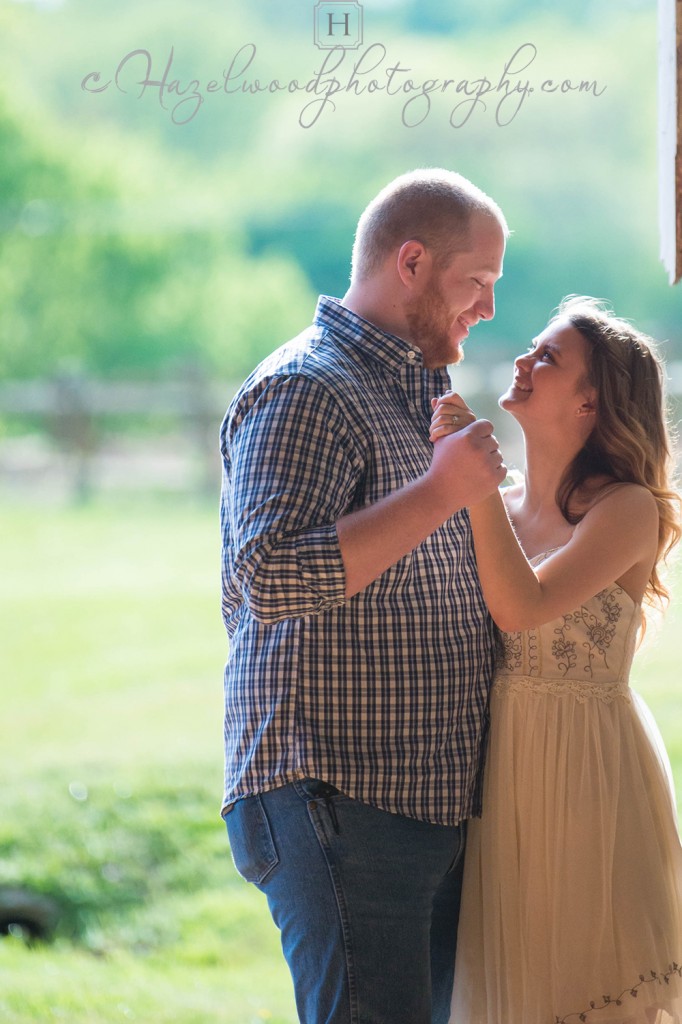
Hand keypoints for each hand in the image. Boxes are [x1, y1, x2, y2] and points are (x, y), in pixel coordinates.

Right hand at [425, 397, 506, 513]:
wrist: (441, 491)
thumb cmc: (441, 462)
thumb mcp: (442, 439)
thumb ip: (444, 418)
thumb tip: (437, 397)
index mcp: (468, 436)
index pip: (487, 426)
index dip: (479, 434)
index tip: (471, 442)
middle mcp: (479, 448)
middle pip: (493, 441)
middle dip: (484, 448)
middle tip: (471, 458)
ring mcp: (488, 465)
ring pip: (498, 455)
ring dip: (489, 460)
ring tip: (474, 467)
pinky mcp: (494, 479)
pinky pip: (502, 469)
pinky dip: (493, 472)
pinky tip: (480, 475)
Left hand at [429, 392, 476, 441]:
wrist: (464, 458)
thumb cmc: (454, 439)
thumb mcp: (449, 423)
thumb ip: (442, 411)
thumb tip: (434, 400)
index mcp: (466, 410)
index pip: (452, 396)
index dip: (442, 400)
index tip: (437, 410)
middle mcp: (468, 416)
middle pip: (443, 408)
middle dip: (433, 417)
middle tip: (432, 427)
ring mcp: (466, 425)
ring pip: (442, 418)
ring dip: (432, 427)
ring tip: (432, 433)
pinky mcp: (462, 435)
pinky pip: (443, 429)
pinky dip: (434, 433)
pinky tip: (433, 439)